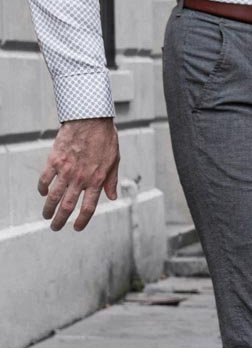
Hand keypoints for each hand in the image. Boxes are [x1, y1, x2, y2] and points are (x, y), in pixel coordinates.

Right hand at [39, 117, 120, 231]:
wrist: (90, 119)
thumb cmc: (105, 139)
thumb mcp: (114, 160)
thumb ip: (111, 181)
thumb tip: (113, 197)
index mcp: (96, 180)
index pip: (88, 208)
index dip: (82, 221)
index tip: (76, 228)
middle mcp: (80, 178)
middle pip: (67, 207)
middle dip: (60, 220)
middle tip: (55, 227)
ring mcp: (65, 170)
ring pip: (53, 196)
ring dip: (48, 209)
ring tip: (46, 215)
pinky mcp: (54, 160)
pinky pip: (44, 179)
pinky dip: (41, 189)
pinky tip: (42, 193)